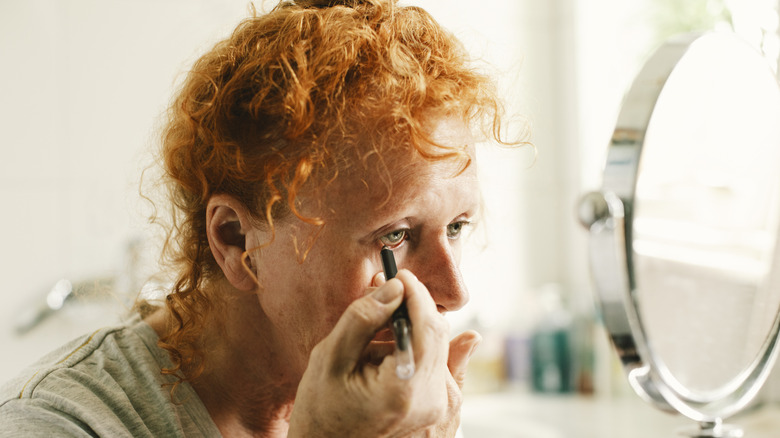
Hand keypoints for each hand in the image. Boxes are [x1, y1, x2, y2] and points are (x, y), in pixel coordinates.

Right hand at [287, 270, 479, 437]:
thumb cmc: (320, 410)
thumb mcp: (330, 358)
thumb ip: (363, 319)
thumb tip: (394, 286)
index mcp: (404, 389)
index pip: (427, 326)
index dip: (415, 293)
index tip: (397, 273)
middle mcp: (429, 399)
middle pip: (436, 333)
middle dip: (412, 304)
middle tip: (383, 288)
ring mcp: (434, 405)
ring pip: (435, 343)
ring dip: (410, 324)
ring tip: (372, 327)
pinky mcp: (433, 404)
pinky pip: (431, 359)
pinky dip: (410, 343)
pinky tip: (380, 348)